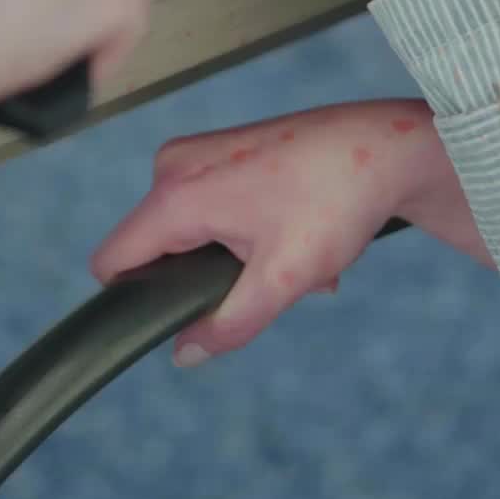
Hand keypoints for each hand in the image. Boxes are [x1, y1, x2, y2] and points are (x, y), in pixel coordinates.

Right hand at [91, 100, 462, 365]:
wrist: (387, 145)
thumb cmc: (337, 200)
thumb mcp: (284, 278)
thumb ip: (229, 324)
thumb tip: (185, 353)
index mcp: (177, 195)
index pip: (112, 261)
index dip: (132, 298)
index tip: (178, 313)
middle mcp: (173, 166)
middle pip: (154, 249)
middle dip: (201, 276)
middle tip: (265, 276)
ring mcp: (196, 152)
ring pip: (187, 229)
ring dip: (232, 255)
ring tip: (289, 252)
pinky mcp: (218, 148)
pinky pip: (206, 204)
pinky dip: (243, 228)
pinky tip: (294, 231)